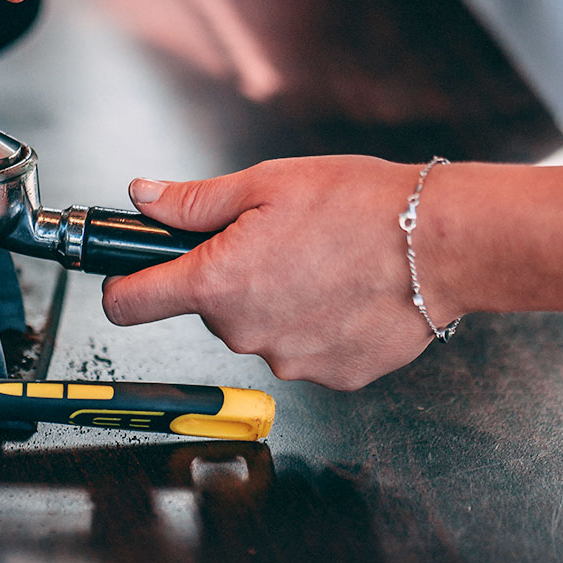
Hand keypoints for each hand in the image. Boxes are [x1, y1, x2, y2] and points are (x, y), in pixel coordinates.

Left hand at [102, 156, 460, 388]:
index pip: (129, 305)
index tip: (128, 275)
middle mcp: (244, 333)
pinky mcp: (332, 378)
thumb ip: (192, 201)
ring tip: (320, 263)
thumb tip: (142, 198)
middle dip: (226, 278)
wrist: (442, 244)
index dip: (121, 286)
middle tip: (272, 241)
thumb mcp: (264, 184)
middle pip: (206, 309)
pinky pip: (302, 348)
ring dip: (272, 301)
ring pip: (256, 328)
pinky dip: (313, 323)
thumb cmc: (358, 205)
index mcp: (216, 283)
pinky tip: (344, 292)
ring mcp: (289, 362)